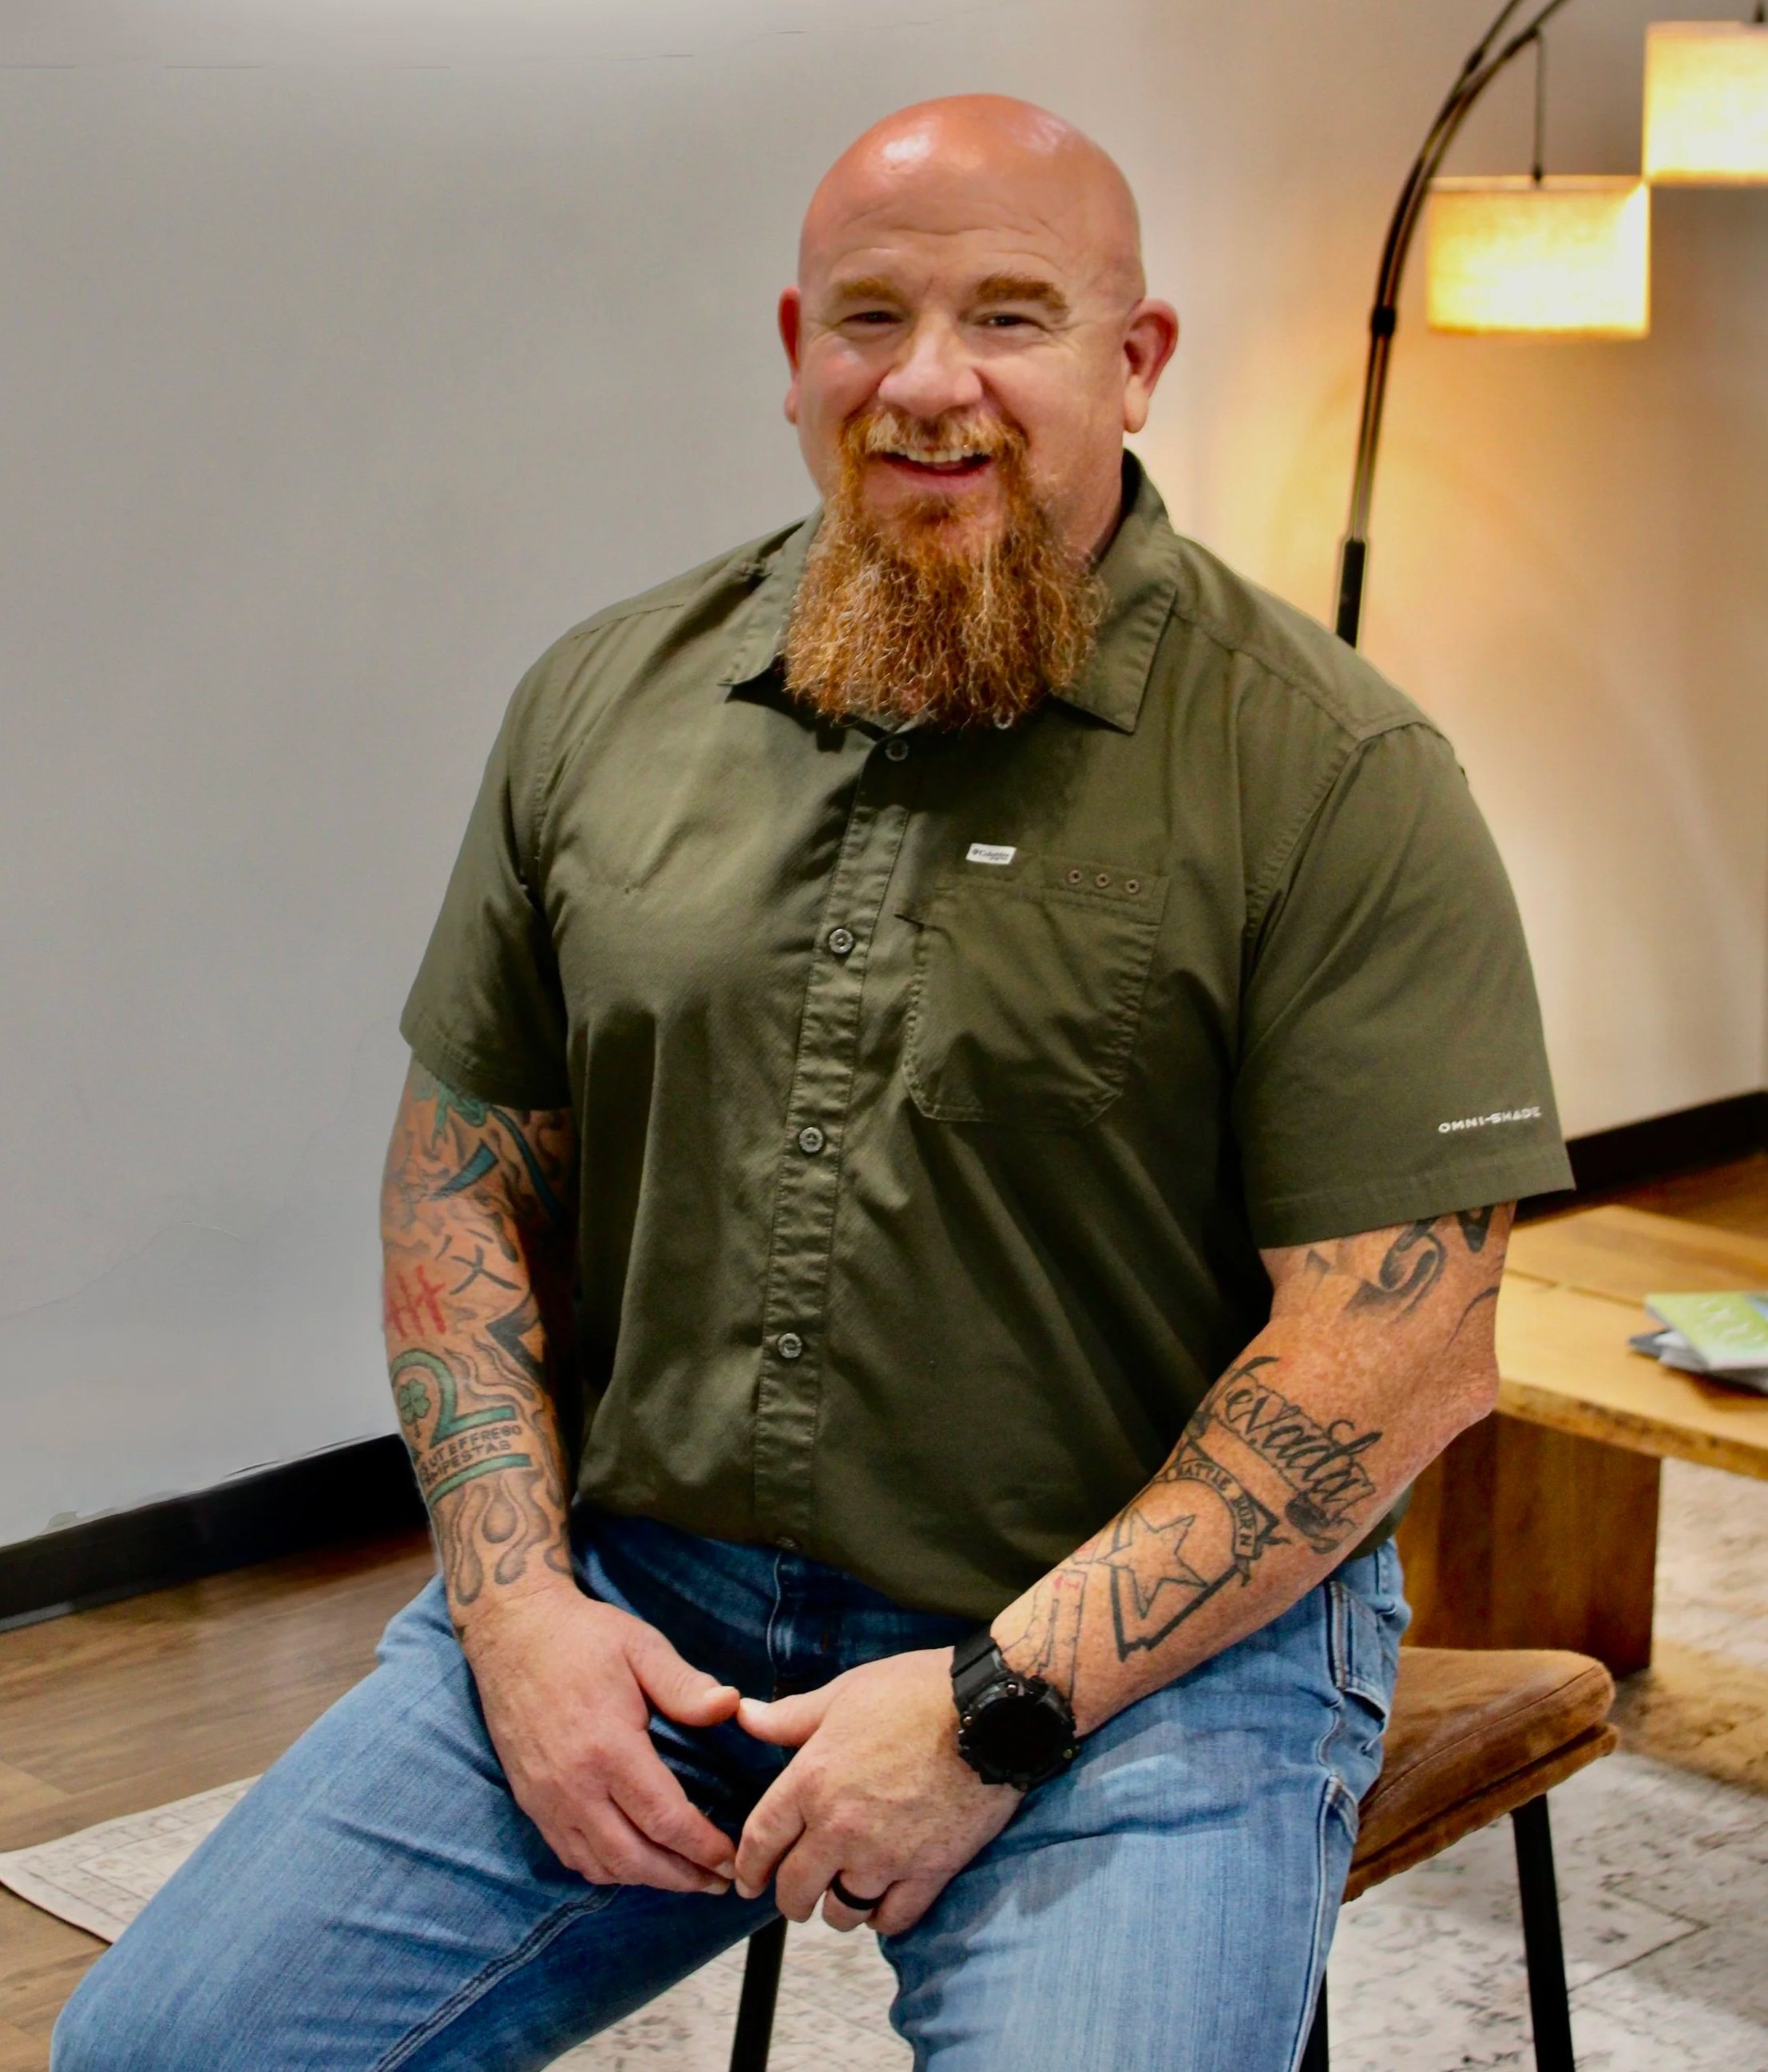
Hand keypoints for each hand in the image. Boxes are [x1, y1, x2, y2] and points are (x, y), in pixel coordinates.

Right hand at [459, 1583, 741, 1893]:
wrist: (512, 1634)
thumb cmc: (582, 1637)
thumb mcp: (640, 1646)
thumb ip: (683, 1684)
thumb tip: (731, 1706)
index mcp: (608, 1748)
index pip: (664, 1819)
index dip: (702, 1847)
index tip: (731, 1858)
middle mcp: (573, 1785)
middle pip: (634, 1858)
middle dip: (681, 1877)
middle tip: (718, 1881)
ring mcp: (547, 1799)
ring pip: (601, 1865)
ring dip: (646, 1879)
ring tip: (683, 1876)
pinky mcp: (531, 1801)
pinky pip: (570, 1855)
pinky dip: (606, 1869)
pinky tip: (633, 1861)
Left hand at [733, 1647, 1020, 1934]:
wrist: (988, 1711)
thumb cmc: (915, 1692)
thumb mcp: (844, 1693)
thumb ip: (790, 1716)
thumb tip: (745, 1716)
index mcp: (812, 1781)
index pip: (762, 1840)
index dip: (749, 1867)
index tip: (747, 1882)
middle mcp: (840, 1827)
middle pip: (796, 1889)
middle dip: (790, 1897)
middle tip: (795, 1896)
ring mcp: (885, 1856)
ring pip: (841, 1912)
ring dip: (836, 1908)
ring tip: (842, 1894)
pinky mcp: (928, 1872)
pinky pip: (892, 1920)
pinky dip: (882, 1916)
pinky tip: (882, 1901)